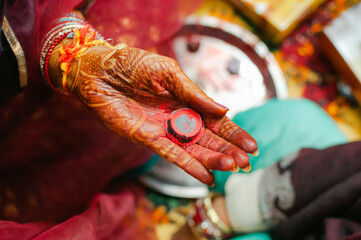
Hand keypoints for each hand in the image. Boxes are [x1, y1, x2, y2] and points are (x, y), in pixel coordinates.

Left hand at [49, 44, 257, 185]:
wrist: (100, 70)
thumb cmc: (133, 64)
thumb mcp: (168, 73)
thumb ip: (194, 93)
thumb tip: (225, 110)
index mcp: (187, 100)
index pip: (217, 120)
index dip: (234, 133)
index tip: (252, 146)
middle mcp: (178, 118)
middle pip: (208, 139)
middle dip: (228, 150)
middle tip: (246, 163)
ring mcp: (164, 130)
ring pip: (193, 150)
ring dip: (213, 160)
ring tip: (232, 168)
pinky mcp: (147, 138)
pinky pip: (171, 154)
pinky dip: (188, 166)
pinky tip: (206, 177)